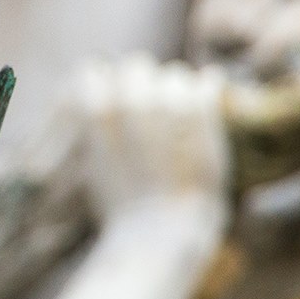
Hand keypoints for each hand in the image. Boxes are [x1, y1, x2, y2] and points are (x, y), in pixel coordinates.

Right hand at [72, 55, 230, 228]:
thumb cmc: (119, 208)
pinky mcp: (203, 114)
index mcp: (94, 108)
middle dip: (143, 83)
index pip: (95, 69)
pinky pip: (209, 80)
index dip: (106, 87)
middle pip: (136, 64)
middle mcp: (129, 97)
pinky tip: (212, 93)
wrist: (159, 235)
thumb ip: (93, 125)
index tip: (116, 103)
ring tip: (183, 118)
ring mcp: (168, 102)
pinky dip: (211, 85)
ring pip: (174, 73)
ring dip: (177, 89)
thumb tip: (98, 95)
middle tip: (152, 111)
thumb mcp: (87, 161)